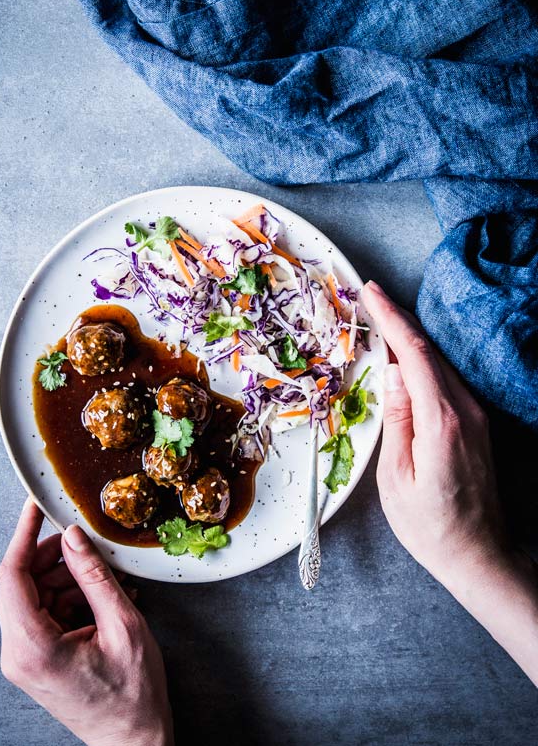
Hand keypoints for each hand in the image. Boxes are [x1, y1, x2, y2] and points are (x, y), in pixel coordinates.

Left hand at [0, 499, 173, 745]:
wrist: (132, 742)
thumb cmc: (133, 694)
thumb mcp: (123, 624)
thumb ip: (94, 576)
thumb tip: (73, 536)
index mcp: (33, 647)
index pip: (12, 575)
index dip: (23, 534)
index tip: (34, 506)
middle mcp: (17, 654)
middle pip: (22, 583)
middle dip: (54, 558)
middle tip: (88, 547)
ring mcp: (23, 660)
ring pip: (34, 596)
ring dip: (66, 580)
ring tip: (106, 582)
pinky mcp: (35, 661)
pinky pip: (43, 614)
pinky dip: (69, 599)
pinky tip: (101, 601)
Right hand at [363, 280, 537, 685]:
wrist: (479, 555)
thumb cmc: (430, 526)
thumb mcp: (396, 476)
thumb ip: (396, 419)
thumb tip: (390, 372)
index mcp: (442, 421)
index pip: (413, 354)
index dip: (390, 318)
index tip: (370, 292)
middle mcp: (465, 410)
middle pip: (428, 350)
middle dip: (397, 319)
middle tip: (369, 296)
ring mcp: (475, 416)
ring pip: (438, 362)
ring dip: (408, 338)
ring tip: (379, 320)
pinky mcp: (476, 424)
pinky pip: (445, 379)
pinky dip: (421, 360)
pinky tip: (402, 358)